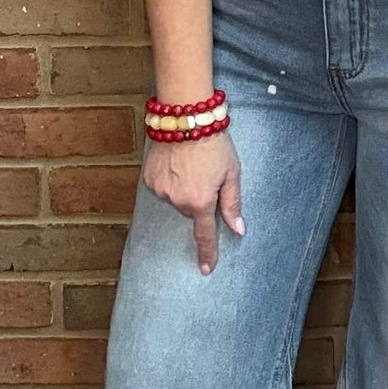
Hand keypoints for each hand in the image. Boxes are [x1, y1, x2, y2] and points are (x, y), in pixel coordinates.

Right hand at [141, 133, 243, 274]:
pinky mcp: (149, 179)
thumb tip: (238, 229)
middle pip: (191, 210)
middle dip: (199, 198)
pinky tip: (176, 163)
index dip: (206, 253)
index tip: (205, 269)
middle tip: (205, 174)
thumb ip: (232, 204)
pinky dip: (170, 180)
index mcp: (201, 201)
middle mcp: (178, 200)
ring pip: (176, 199)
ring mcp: (161, 190)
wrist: (185, 119)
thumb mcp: (231, 173)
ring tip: (190, 164)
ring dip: (184, 188)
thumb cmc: (214, 143)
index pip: (204, 234)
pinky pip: (163, 188)